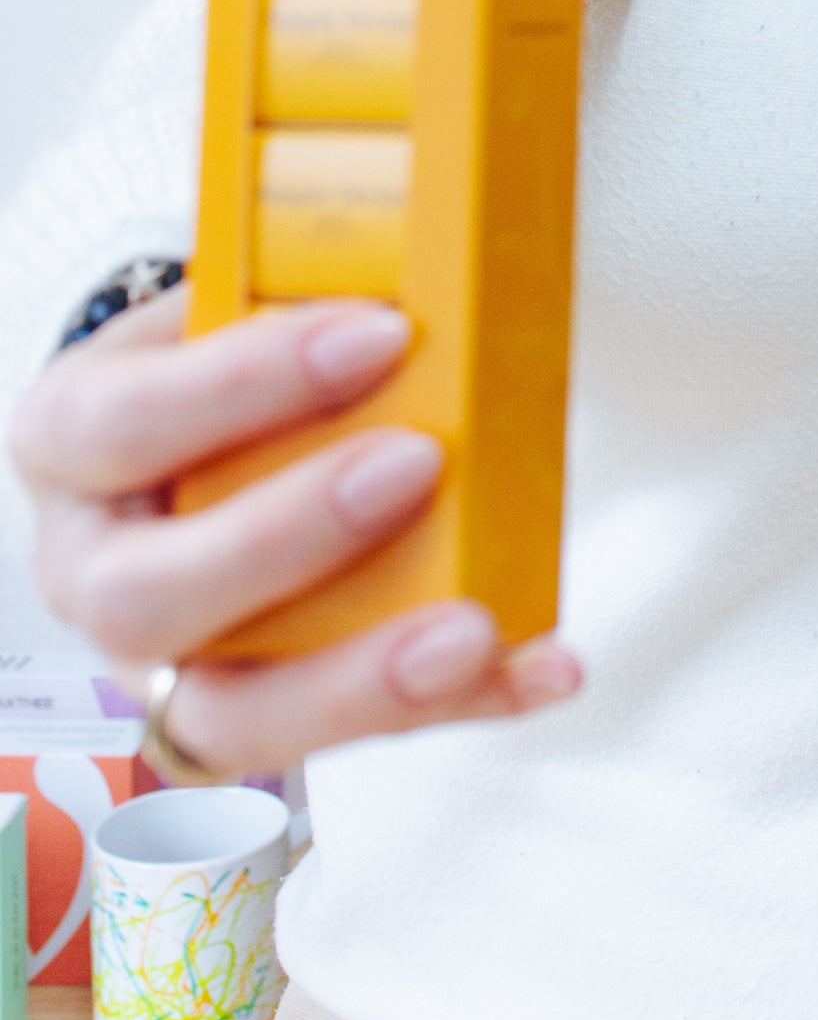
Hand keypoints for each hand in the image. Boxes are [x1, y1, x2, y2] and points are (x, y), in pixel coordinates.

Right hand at [10, 283, 581, 776]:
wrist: (195, 444)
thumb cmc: (218, 375)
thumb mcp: (224, 314)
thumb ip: (298, 304)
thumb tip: (434, 280)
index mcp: (72, 441)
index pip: (122, 423)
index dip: (243, 384)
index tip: (379, 333)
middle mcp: (91, 570)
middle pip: (145, 598)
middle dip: (289, 535)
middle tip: (418, 463)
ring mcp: (158, 665)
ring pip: (229, 714)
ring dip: (361, 676)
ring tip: (475, 628)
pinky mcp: (244, 719)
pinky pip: (348, 739)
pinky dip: (460, 702)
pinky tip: (542, 667)